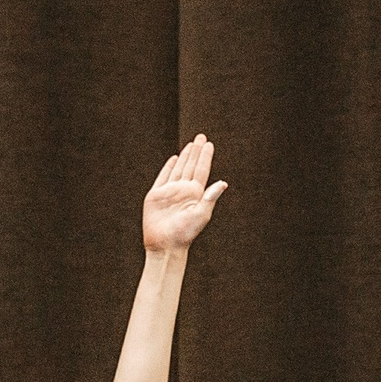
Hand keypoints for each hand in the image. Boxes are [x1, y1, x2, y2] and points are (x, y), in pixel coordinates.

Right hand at [143, 134, 228, 253]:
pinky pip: (163, 177)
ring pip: (179, 169)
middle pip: (191, 166)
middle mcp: (184, 191)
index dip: (205, 157)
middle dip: (196, 151)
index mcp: (196, 194)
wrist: (165, 245)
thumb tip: (224, 183)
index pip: (202, 170)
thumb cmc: (185, 233)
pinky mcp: (156, 196)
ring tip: (191, 144)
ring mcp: (170, 192)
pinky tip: (174, 159)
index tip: (209, 144)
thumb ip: (210, 197)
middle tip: (201, 136)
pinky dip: (168, 167)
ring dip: (185, 156)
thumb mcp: (201, 215)